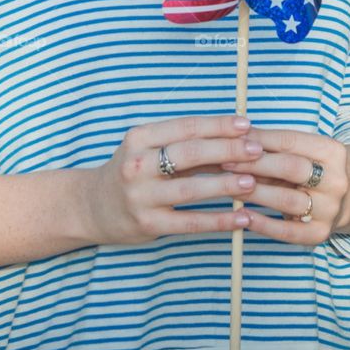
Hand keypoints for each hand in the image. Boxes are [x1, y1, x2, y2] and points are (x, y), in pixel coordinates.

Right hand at [88, 114, 263, 246]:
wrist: (92, 206)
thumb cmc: (132, 171)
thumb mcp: (147, 148)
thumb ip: (183, 144)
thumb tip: (234, 137)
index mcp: (140, 138)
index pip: (185, 127)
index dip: (218, 125)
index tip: (247, 124)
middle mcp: (137, 165)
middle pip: (189, 154)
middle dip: (227, 150)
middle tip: (257, 150)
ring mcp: (141, 196)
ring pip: (191, 189)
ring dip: (225, 185)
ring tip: (253, 182)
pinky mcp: (148, 225)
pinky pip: (189, 223)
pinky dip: (218, 221)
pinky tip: (241, 218)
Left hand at [219, 126, 349, 244]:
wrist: (349, 197)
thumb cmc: (311, 167)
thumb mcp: (301, 151)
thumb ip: (271, 147)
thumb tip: (232, 137)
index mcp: (331, 151)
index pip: (290, 140)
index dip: (258, 140)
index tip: (231, 140)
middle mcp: (336, 180)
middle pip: (290, 168)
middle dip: (254, 164)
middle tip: (225, 163)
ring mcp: (331, 209)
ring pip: (287, 199)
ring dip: (255, 193)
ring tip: (228, 188)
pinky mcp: (321, 233)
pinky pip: (288, 232)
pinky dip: (263, 224)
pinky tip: (242, 216)